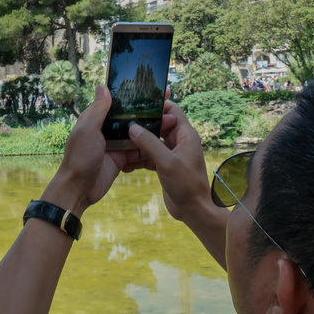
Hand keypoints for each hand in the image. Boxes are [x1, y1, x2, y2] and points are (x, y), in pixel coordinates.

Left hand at [43, 86, 176, 215]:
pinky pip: (138, 152)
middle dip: (150, 114)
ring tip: (172, 126)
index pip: (119, 103)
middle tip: (170, 110)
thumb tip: (102, 86)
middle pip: (132, 119)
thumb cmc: (79, 158)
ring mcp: (115, 145)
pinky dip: (149, 150)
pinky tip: (165, 146)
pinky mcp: (121, 159)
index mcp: (97, 119)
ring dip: (153, 132)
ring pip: (138, 135)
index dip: (135, 97)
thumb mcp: (88, 131)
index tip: (153, 91)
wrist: (79, 189)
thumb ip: (97, 110)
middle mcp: (107, 130)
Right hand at [127, 102, 228, 268]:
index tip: (139, 103)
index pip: (173, 110)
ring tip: (121, 140)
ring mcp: (172, 153)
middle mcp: (180, 141)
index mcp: (186, 135)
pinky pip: (150, 155)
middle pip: (160, 125)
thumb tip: (133, 127)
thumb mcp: (166, 162)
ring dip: (139, 142)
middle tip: (124, 120)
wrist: (193, 210)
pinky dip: (140, 157)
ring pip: (153, 141)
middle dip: (143, 124)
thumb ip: (149, 143)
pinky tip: (126, 161)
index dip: (158, 105)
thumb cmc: (186, 185)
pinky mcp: (166, 165)